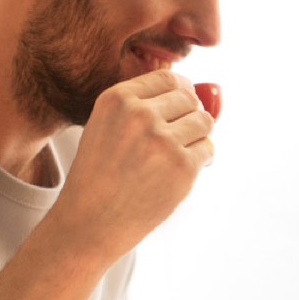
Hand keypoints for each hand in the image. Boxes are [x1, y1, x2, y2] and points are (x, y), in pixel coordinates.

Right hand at [52, 70, 214, 261]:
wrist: (91, 221)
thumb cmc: (100, 176)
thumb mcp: (106, 126)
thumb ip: (142, 105)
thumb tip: (197, 91)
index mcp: (118, 99)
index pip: (168, 77)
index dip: (180, 90)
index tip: (182, 104)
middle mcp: (140, 115)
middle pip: (189, 98)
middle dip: (190, 114)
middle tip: (179, 136)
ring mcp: (163, 141)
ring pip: (204, 122)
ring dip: (198, 136)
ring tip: (179, 154)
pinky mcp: (183, 167)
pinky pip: (208, 149)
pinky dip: (202, 160)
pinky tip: (181, 172)